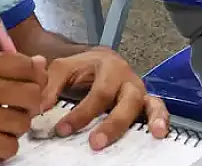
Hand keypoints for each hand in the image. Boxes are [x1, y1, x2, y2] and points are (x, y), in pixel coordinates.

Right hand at [0, 53, 46, 165]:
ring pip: (23, 123)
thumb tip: (41, 64)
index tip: (29, 89)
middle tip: (15, 114)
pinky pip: (9, 146)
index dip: (35, 79)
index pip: (24, 64)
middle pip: (32, 93)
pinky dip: (2, 150)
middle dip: (30, 107)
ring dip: (14, 130)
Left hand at [39, 48, 169, 149]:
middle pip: (126, 100)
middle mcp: (127, 78)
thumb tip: (39, 109)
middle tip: (96, 143)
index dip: (81, 114)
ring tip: (155, 134)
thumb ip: (49, 87)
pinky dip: (162, 119)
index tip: (62, 130)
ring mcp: (139, 90)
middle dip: (113, 123)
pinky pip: (158, 108)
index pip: (97, 94)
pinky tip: (161, 133)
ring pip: (150, 103)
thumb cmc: (80, 67)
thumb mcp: (62, 69)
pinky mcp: (145, 102)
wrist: (96, 59)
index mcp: (108, 66)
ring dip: (153, 118)